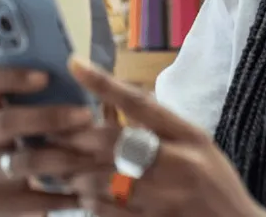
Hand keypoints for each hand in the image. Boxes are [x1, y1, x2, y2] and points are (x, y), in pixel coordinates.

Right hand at [0, 66, 107, 215]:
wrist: (24, 203)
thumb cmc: (41, 145)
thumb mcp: (42, 120)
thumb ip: (57, 97)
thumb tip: (86, 69)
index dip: (11, 75)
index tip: (45, 76)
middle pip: (6, 121)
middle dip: (48, 117)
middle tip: (85, 116)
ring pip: (24, 161)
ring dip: (64, 157)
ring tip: (93, 155)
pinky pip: (35, 198)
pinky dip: (64, 195)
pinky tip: (86, 192)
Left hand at [62, 58, 264, 216]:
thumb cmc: (215, 184)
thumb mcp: (197, 144)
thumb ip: (160, 125)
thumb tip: (115, 98)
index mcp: (190, 137)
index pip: (140, 103)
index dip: (104, 83)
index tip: (75, 64)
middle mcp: (179, 165)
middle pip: (113, 143)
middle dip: (75, 138)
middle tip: (49, 132)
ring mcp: (167, 200)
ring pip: (102, 181)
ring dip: (77, 174)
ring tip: (62, 169)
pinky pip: (107, 213)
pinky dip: (89, 202)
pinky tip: (84, 196)